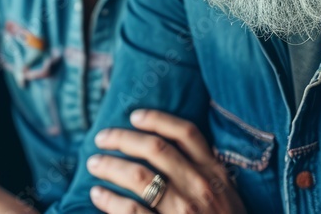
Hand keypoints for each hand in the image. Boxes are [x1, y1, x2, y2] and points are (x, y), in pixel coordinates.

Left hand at [86, 110, 245, 213]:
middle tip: (101, 138)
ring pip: (139, 176)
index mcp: (215, 173)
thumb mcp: (226, 194)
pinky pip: (132, 211)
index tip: (134, 116)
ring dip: (110, 166)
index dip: (157, 119)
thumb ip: (204, 172)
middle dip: (122, 139)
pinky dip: (110, 200)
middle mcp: (200, 186)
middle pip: (155, 149)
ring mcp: (184, 209)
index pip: (186, 133)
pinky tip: (97, 194)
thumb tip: (164, 151)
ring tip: (94, 164)